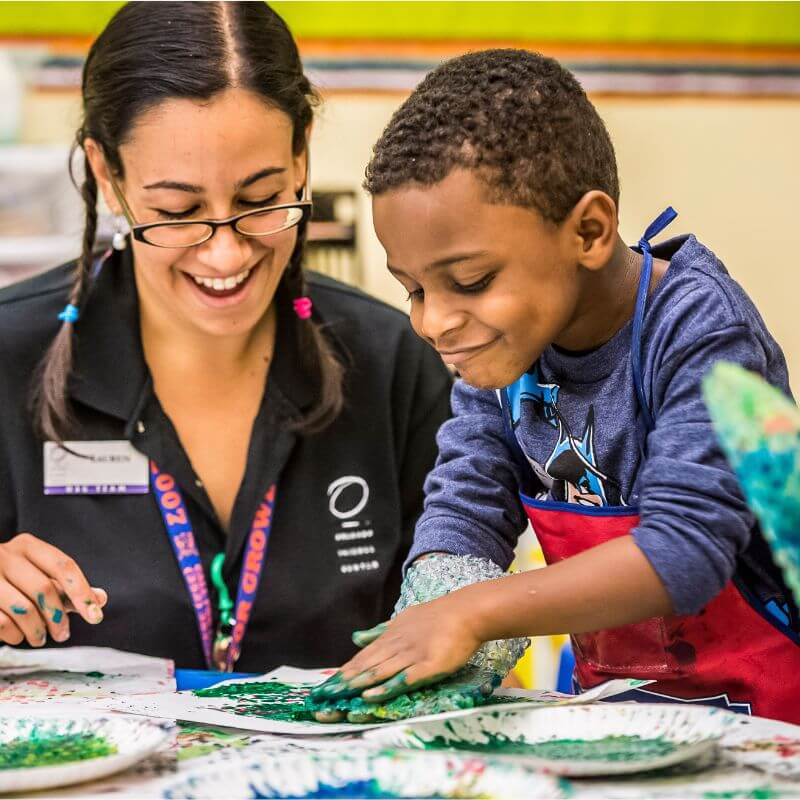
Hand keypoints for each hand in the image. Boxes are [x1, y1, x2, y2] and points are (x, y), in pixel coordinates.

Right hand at [0, 533, 106, 646]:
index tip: (96, 616)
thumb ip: (67, 589)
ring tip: (41, 638)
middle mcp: (5, 555)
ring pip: (23, 608)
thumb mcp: (38, 579)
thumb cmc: (11, 584)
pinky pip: (2, 623)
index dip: (82, 592)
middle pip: (44, 588)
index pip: (63, 566)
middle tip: (64, 635)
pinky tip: (18, 637)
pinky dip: (15, 635)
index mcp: (27, 546)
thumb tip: (101, 599)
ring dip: (37, 630)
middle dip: (58, 617)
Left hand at [311, 593, 481, 706]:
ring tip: (336, 696)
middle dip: (342, 682)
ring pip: (379, 672)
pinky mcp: (428, 665)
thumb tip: (355, 637)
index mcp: (390, 636)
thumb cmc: (437, 617)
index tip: (324, 685)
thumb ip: (379, 631)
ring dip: (356, 685)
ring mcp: (412, 655)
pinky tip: (370, 695)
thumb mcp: (403, 620)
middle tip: (321, 696)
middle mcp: (397, 645)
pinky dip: (385, 687)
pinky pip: (403, 678)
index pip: (362, 657)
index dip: (343, 672)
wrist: (466, 611)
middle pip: (365, 666)